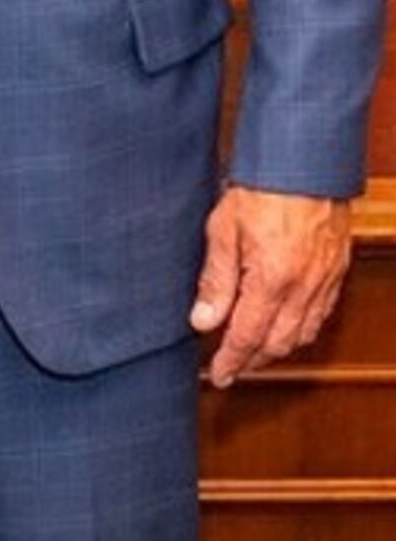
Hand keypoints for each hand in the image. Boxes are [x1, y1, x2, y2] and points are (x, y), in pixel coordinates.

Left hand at [191, 183, 353, 385]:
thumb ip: (216, 280)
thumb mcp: (222, 230)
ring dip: (277, 348)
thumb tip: (203, 321)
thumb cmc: (261, 190)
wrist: (306, 164)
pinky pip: (321, 314)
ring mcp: (325, 281)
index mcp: (272, 280)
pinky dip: (302, 329)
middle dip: (253, 360)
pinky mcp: (337, 271)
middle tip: (231, 366)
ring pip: (303, 333)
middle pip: (278, 343)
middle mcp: (304, 288)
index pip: (248, 336)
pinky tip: (286, 326)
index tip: (218, 376)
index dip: (231, 360)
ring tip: (253, 351)